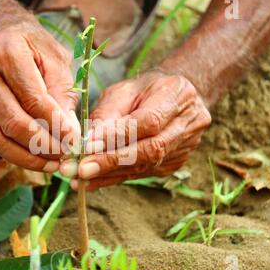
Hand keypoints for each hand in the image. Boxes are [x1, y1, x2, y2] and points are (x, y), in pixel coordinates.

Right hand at [0, 0, 79, 171]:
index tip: (75, 141)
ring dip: (25, 157)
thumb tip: (68, 130)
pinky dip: (11, 150)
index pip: (33, 99)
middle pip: (12, 123)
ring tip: (50, 163)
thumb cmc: (27, 43)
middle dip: (43, 146)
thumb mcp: (54, 55)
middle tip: (65, 156)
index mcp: (5, 51)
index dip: (56, 125)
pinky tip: (32, 154)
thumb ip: (62, 90)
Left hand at [60, 70, 210, 189]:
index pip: (148, 122)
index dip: (118, 137)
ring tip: (81, 178)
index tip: (88, 147)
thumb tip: (88, 142)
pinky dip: (117, 177)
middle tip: (81, 170)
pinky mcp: (175, 163)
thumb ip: (108, 114)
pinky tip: (95, 180)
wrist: (174, 97)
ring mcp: (185, 147)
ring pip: (146, 166)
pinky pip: (143, 173)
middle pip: (150, 149)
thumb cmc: (144, 89)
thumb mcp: (124, 90)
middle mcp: (187, 123)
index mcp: (177, 95)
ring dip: (111, 174)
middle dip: (112, 161)